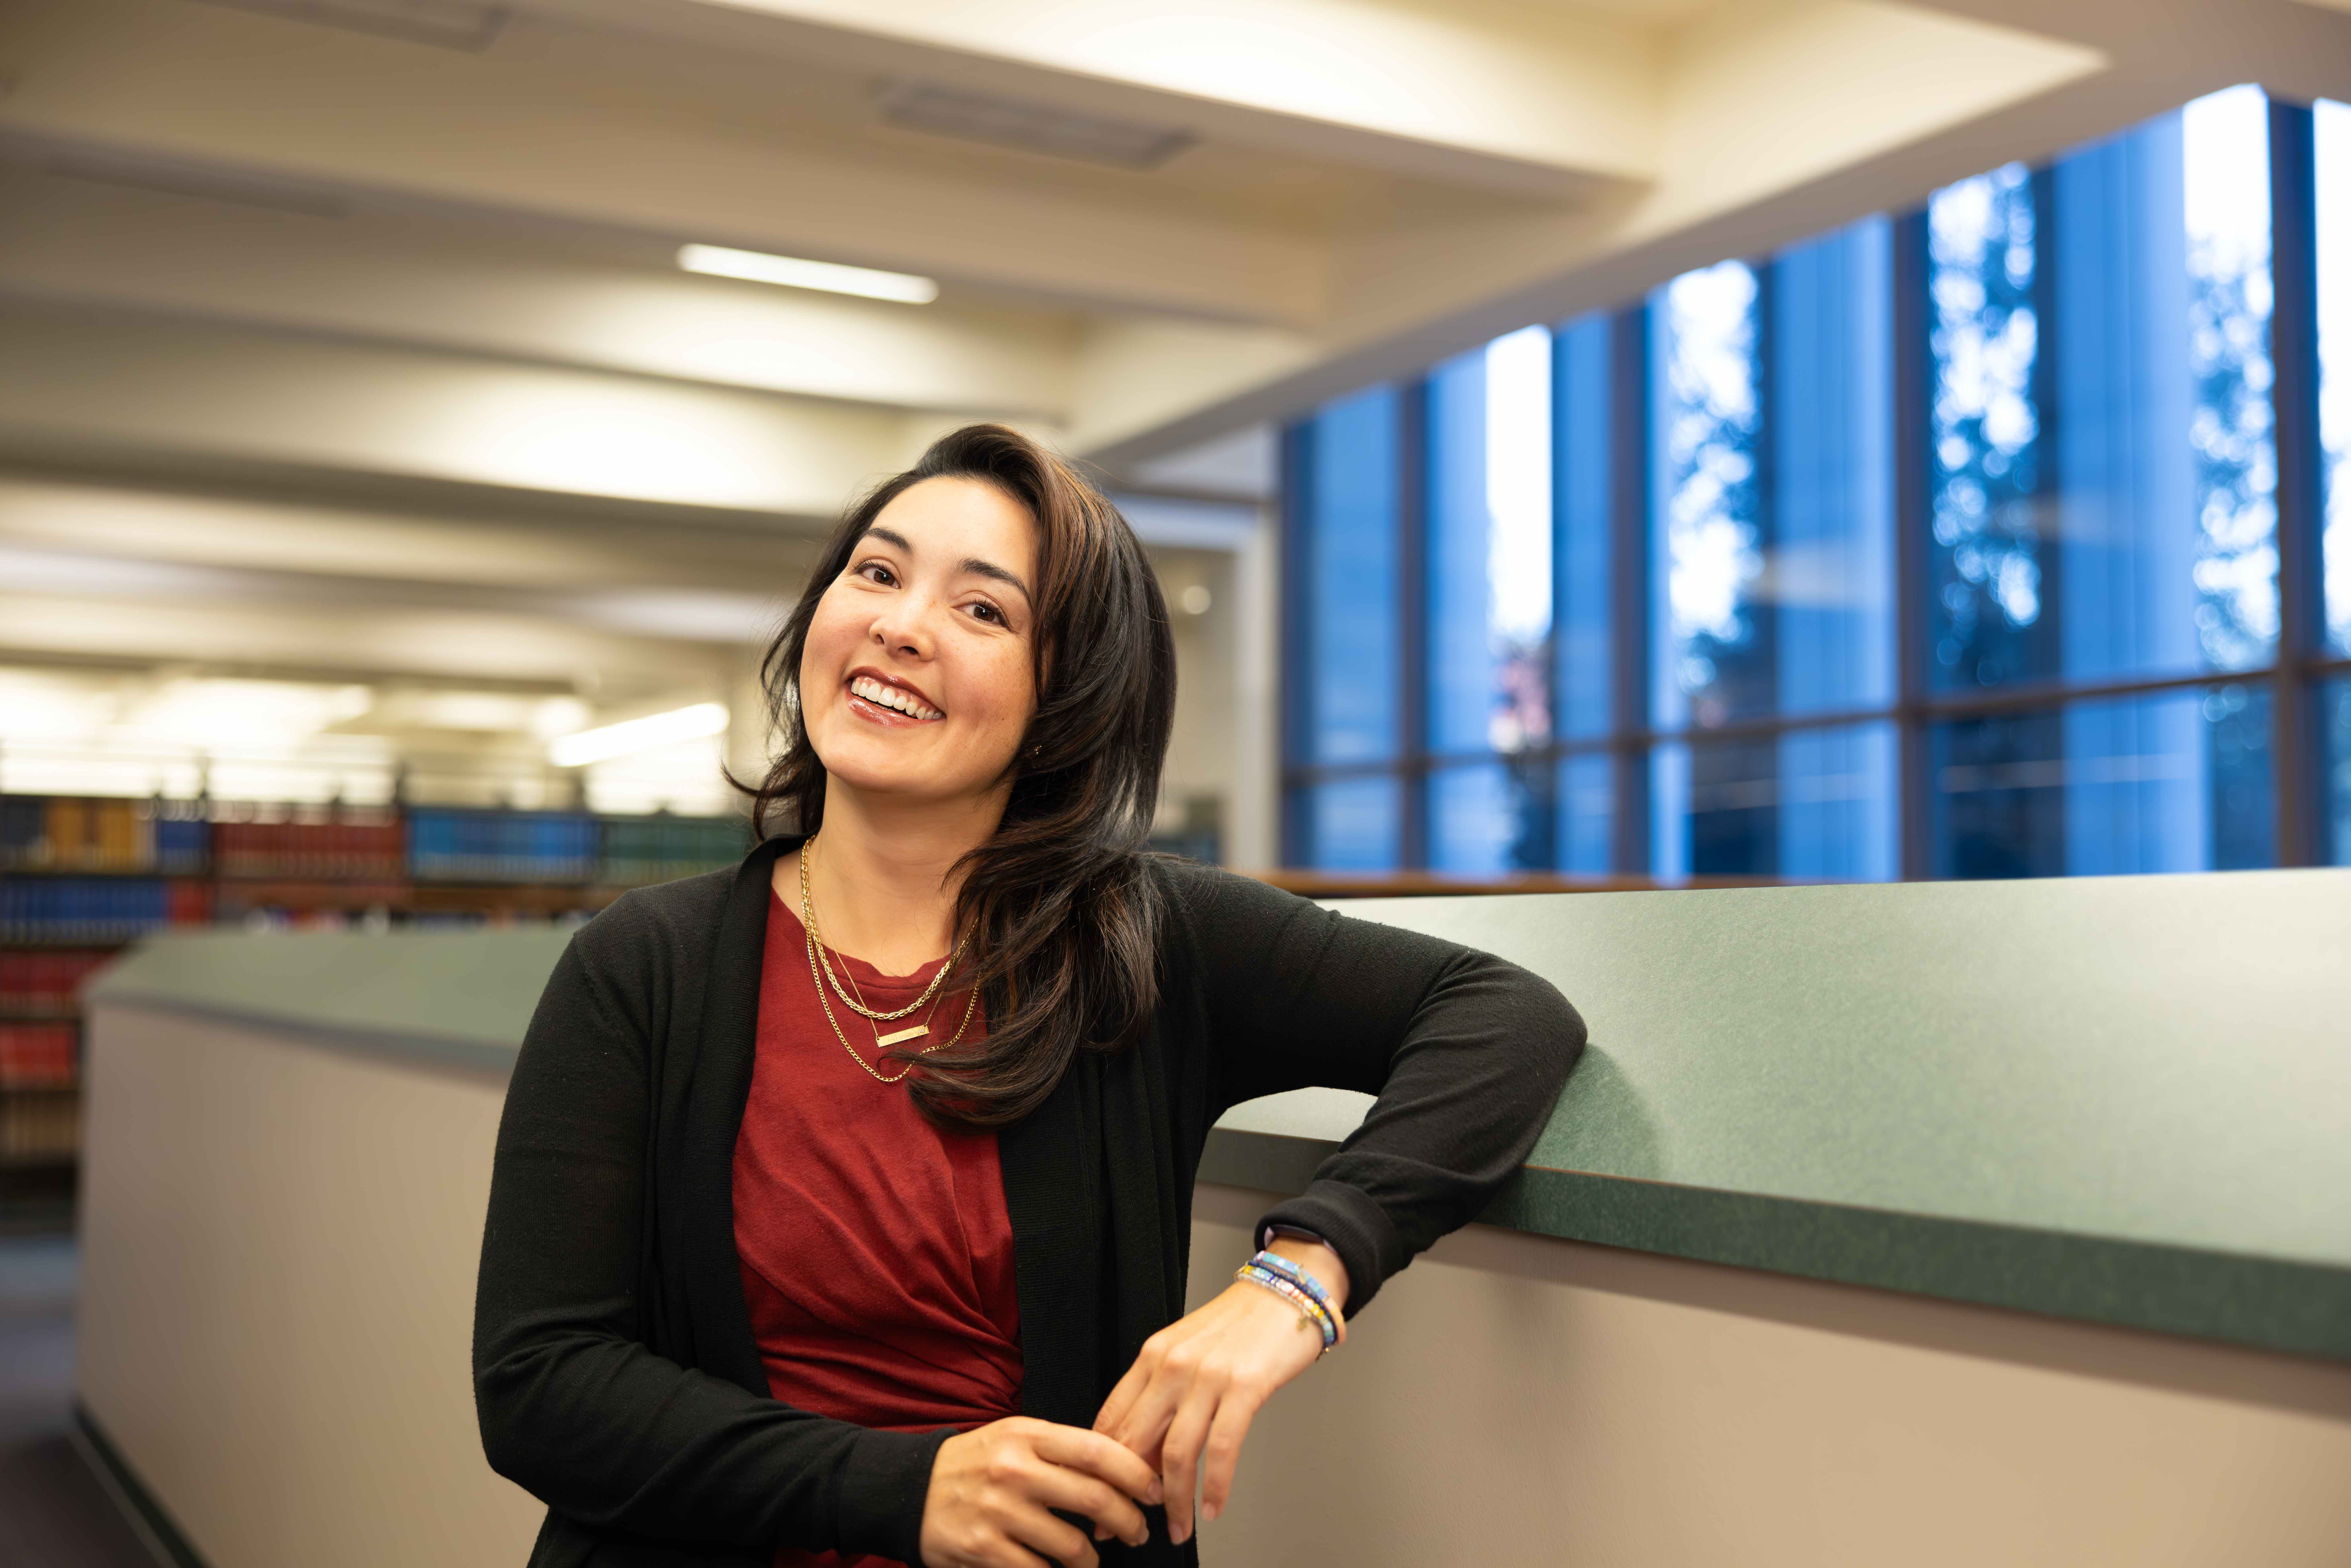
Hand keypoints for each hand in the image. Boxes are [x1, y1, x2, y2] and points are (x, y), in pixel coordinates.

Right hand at [919, 1416, 1159, 1567]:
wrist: (910, 1489)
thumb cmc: (974, 1463)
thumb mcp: (1015, 1438)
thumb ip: (1062, 1450)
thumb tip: (1122, 1469)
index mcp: (1027, 1436)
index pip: (1098, 1450)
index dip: (1136, 1473)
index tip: (1154, 1490)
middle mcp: (1014, 1469)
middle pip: (1094, 1498)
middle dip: (1128, 1521)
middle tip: (1138, 1531)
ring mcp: (998, 1510)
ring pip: (1071, 1544)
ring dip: (1092, 1559)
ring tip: (1092, 1559)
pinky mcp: (984, 1548)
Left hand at [1092, 1240, 1347, 1544]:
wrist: (1285, 1293)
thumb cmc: (1239, 1326)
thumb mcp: (1187, 1352)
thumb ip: (1163, 1395)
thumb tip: (1144, 1450)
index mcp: (1153, 1356)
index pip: (1111, 1420)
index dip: (1103, 1468)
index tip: (1104, 1498)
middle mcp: (1172, 1365)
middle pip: (1135, 1442)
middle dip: (1129, 1494)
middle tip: (1130, 1527)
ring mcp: (1207, 1375)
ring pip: (1176, 1453)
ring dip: (1175, 1501)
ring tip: (1178, 1529)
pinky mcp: (1244, 1386)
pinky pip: (1221, 1447)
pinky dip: (1214, 1486)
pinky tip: (1213, 1507)